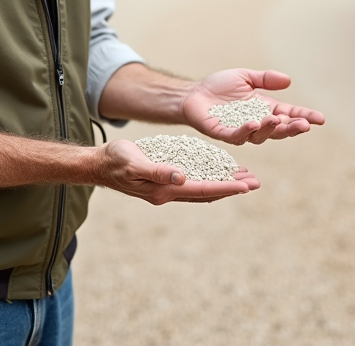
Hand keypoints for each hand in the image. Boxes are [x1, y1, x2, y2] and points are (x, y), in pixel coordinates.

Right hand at [96, 140, 259, 204]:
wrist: (99, 164)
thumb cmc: (114, 160)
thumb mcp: (134, 163)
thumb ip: (157, 170)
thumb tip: (182, 177)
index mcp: (163, 191)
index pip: (202, 189)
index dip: (226, 187)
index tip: (246, 185)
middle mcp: (168, 193)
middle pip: (207, 191)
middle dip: (232, 187)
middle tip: (256, 182)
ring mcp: (167, 188)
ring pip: (203, 187)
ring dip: (224, 183)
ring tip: (246, 177)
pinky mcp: (165, 181)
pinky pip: (194, 181)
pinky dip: (210, 177)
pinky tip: (219, 171)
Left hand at [181, 69, 325, 145]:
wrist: (193, 94)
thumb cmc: (219, 87)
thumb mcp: (245, 77)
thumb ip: (265, 79)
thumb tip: (288, 80)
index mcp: (265, 108)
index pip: (289, 114)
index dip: (304, 116)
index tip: (320, 119)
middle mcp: (256, 122)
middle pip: (279, 129)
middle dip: (292, 127)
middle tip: (304, 125)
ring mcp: (241, 130)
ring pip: (260, 135)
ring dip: (271, 129)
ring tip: (278, 120)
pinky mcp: (223, 133)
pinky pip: (237, 136)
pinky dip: (246, 131)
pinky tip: (253, 123)